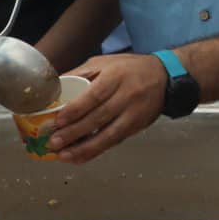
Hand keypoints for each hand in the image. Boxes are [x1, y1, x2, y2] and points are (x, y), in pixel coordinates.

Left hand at [48, 53, 166, 163]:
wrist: (165, 77)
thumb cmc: (130, 68)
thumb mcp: (104, 62)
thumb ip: (80, 73)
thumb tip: (54, 87)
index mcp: (115, 76)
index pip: (94, 95)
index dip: (75, 110)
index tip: (57, 121)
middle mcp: (126, 96)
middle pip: (98, 117)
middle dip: (74, 133)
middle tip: (53, 143)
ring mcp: (133, 114)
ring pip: (107, 135)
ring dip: (84, 148)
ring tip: (63, 156)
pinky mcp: (136, 127)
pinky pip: (114, 141)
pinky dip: (96, 151)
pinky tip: (80, 157)